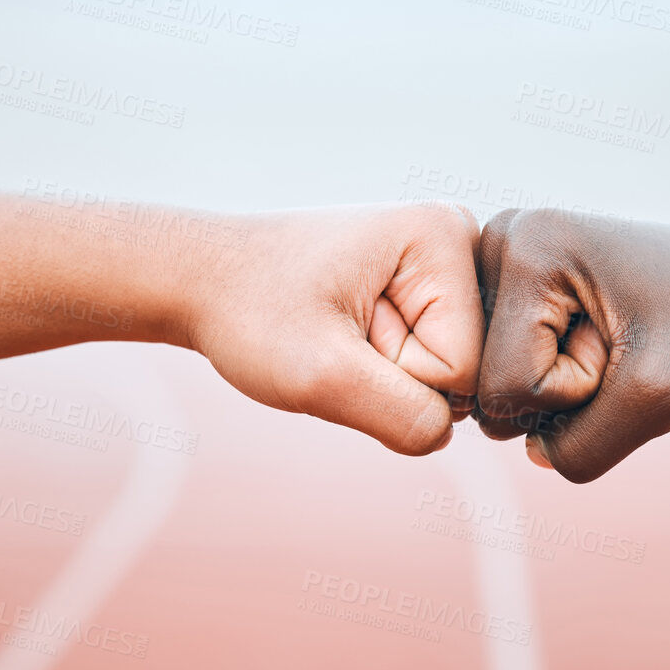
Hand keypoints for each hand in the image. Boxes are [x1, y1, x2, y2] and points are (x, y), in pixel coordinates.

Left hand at [185, 204, 482, 454]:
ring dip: (386, 375)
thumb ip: (402, 416)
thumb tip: (446, 435)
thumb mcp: (321, 374)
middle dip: (395, 376)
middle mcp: (460, 239)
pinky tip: (346, 332)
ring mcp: (445, 265)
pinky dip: (382, 368)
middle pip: (465, 369)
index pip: (463, 366)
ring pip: (446, 374)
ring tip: (337, 333)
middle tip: (336, 336)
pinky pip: (429, 364)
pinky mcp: (429, 288)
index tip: (341, 334)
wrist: (204, 281)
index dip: (397, 374)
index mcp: (445, 234)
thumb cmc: (250, 312)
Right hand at [473, 209, 669, 481]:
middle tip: (623, 342)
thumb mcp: (655, 401)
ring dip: (566, 388)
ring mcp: (506, 264)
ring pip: (500, 387)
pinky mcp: (520, 288)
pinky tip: (604, 340)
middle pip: (490, 387)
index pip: (504, 388)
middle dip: (564, 390)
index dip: (576, 392)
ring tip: (617, 340)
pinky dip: (566, 379)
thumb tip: (535, 454)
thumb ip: (579, 450)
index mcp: (523, 245)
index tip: (627, 343)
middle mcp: (500, 242)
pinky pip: (516, 375)